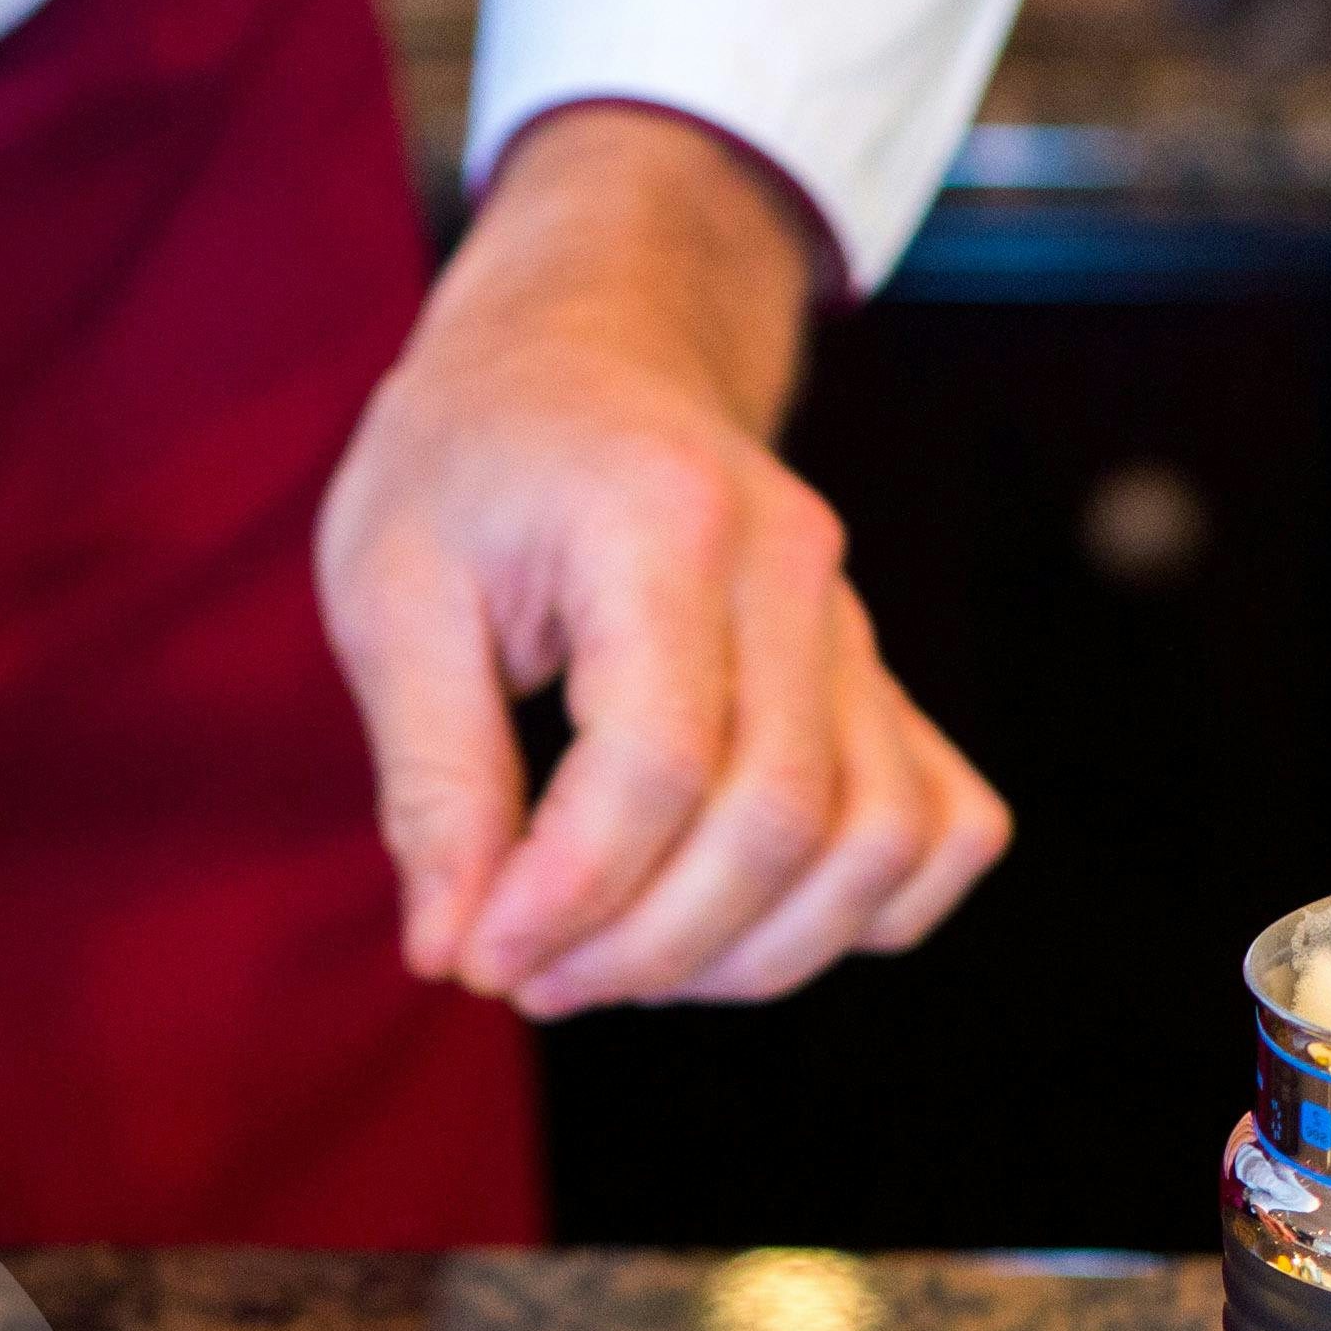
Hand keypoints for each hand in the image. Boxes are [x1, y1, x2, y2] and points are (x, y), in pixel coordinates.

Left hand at [316, 104, 1009, 1019]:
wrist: (582, 354)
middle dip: (642, 949)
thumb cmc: (468, 465)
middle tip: (523, 975)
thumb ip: (428, 777)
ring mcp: (854, 628)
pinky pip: (941, 828)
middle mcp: (794, 570)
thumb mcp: (389, 591)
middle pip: (775, 823)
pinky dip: (864, 913)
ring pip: (872, 845)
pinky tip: (737, 930)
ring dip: (745, 956)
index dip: (566, 898)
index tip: (474, 955)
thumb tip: (456, 949)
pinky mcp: (876, 681)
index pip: (655, 765)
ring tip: (614, 965)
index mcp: (663, 521)